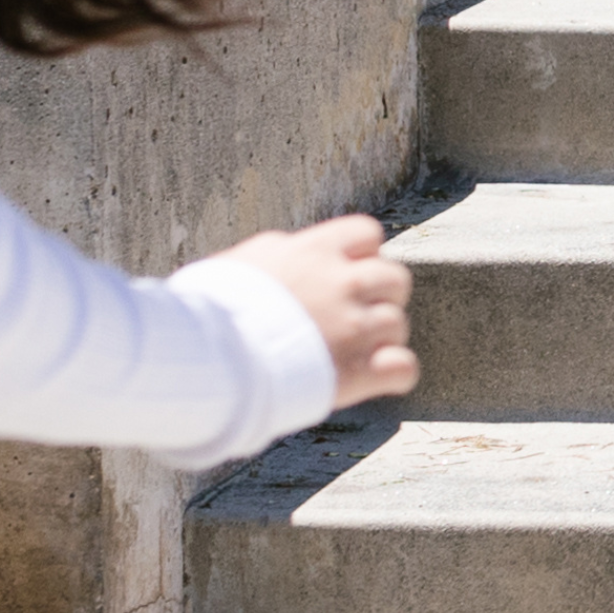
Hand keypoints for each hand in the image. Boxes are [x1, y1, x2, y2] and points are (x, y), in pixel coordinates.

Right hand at [221, 214, 419, 408]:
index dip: (362, 255)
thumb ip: (275, 255)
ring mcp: (354, 327)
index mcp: (314, 251)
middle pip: (395, 278)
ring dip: (382, 339)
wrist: (208, 357)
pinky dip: (395, 374)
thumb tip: (286, 251)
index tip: (345, 275)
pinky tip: (377, 379)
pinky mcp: (357, 370)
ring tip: (352, 353)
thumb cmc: (210, 310)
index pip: (367, 233)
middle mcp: (342, 283)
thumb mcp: (238, 262)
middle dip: (381, 297)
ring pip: (397, 323)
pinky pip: (404, 367)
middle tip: (354, 318)